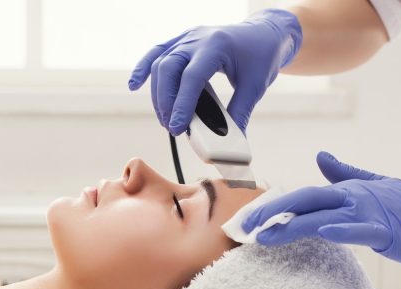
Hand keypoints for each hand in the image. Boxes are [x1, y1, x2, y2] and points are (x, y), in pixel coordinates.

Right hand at [128, 9, 301, 135]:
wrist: (265, 33)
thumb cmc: (262, 56)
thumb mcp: (255, 86)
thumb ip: (239, 113)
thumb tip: (228, 143)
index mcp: (217, 45)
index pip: (192, 77)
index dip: (182, 104)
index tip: (178, 129)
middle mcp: (197, 38)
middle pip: (168, 69)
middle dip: (166, 102)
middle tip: (172, 128)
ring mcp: (187, 38)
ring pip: (160, 63)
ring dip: (158, 94)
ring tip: (165, 119)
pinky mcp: (182, 41)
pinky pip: (157, 52)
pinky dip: (143, 69)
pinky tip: (135, 85)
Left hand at [243, 152, 400, 268]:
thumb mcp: (373, 186)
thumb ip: (344, 173)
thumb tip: (320, 157)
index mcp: (347, 190)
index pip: (303, 194)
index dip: (274, 204)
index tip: (248, 218)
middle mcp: (352, 196)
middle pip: (304, 198)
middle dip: (270, 212)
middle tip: (243, 227)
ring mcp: (369, 211)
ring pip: (323, 214)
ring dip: (291, 224)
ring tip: (265, 236)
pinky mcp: (386, 229)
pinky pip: (360, 229)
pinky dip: (340, 229)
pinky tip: (321, 231)